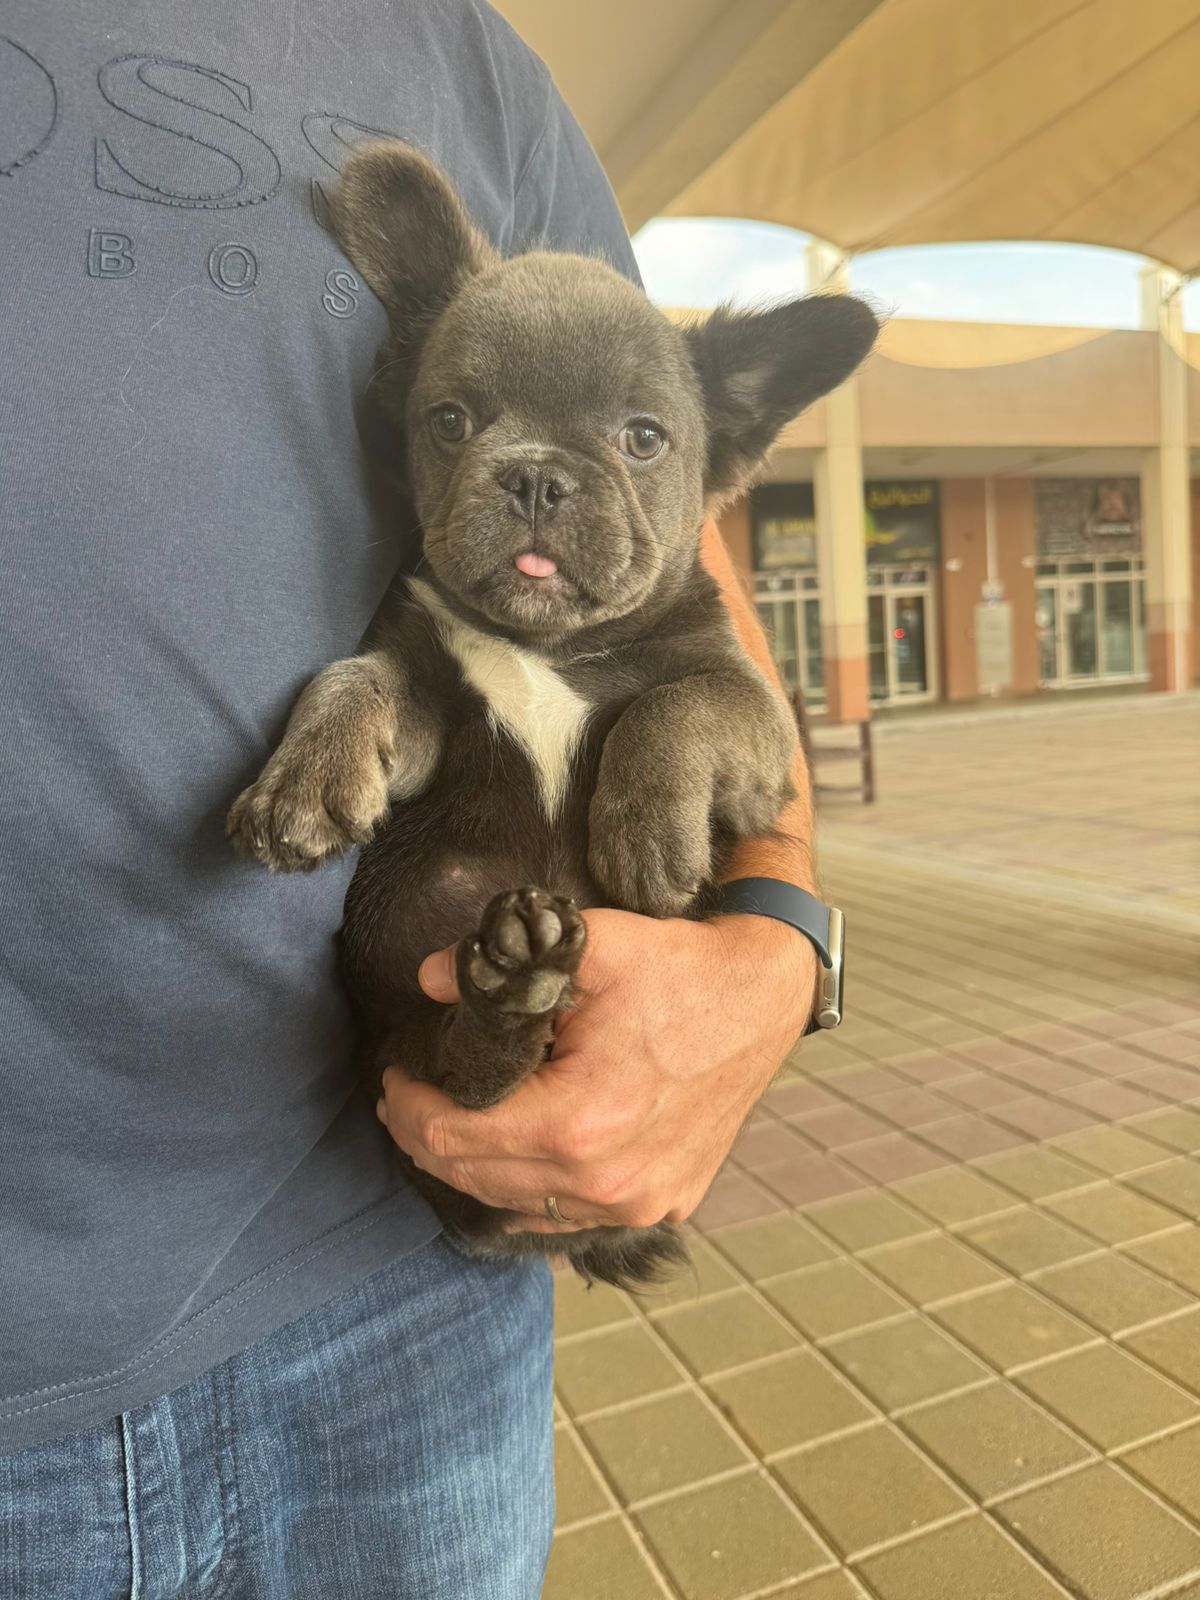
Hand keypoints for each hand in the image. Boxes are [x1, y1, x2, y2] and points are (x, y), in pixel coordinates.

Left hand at [376, 908, 818, 1232]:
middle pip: (475, 1179)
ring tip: (451, 1125)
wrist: (764, 997)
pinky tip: (513, 1159)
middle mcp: (606, 1182)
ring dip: (475, 1168)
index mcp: (578, 1124)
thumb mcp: (593, 947)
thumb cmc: (680, 971)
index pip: (454, 1137)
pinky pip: (569, 1217)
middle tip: (406, 1100)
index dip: (409, 1108)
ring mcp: (637, 1203)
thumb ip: (503, 963)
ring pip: (518, 1205)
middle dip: (428, 1139)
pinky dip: (530, 1192)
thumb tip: (428, 976)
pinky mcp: (662, 1205)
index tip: (394, 1077)